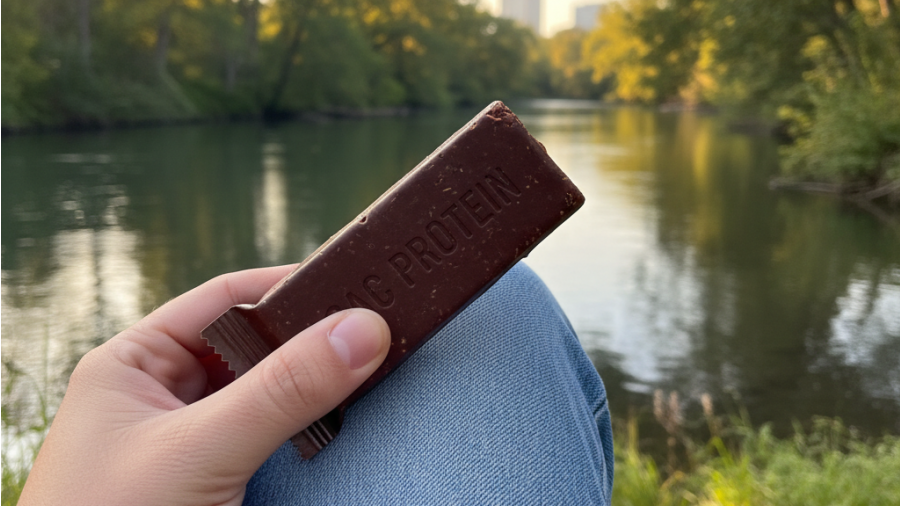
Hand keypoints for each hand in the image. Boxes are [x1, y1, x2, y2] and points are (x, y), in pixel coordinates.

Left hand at [19, 265, 390, 505]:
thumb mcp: (198, 449)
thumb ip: (280, 391)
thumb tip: (361, 331)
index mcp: (135, 362)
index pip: (224, 299)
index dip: (288, 288)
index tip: (353, 287)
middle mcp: (162, 393)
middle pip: (252, 346)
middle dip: (307, 342)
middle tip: (371, 335)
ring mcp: (188, 439)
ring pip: (265, 394)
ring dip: (307, 389)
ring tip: (362, 375)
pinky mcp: (212, 479)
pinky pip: (268, 438)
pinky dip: (302, 430)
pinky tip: (333, 425)